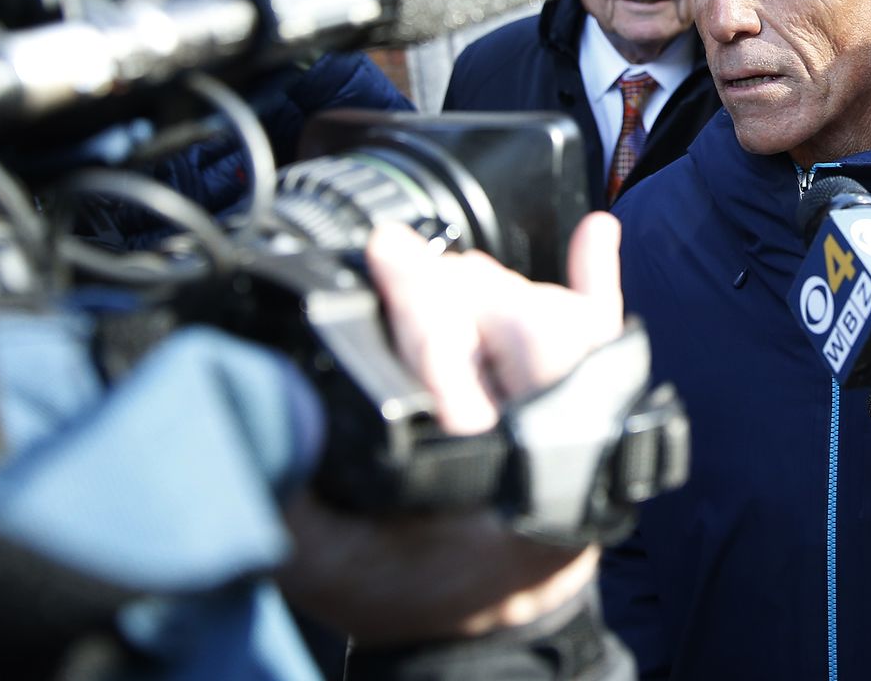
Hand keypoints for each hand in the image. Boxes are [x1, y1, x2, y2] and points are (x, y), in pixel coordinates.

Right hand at [278, 213, 625, 643]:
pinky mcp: (596, 400)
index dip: (421, 301)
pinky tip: (596, 236)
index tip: (382, 256)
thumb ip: (295, 490)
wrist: (488, 633)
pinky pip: (608, 321)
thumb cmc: (415, 599)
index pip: (484, 346)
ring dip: (487, 287)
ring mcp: (587, 407)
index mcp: (507, 466)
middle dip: (445, 289)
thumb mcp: (334, 564)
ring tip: (435, 285)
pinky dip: (596, 275)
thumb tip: (262, 396)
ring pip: (547, 302)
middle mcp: (561, 427)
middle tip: (395, 275)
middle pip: (513, 306)